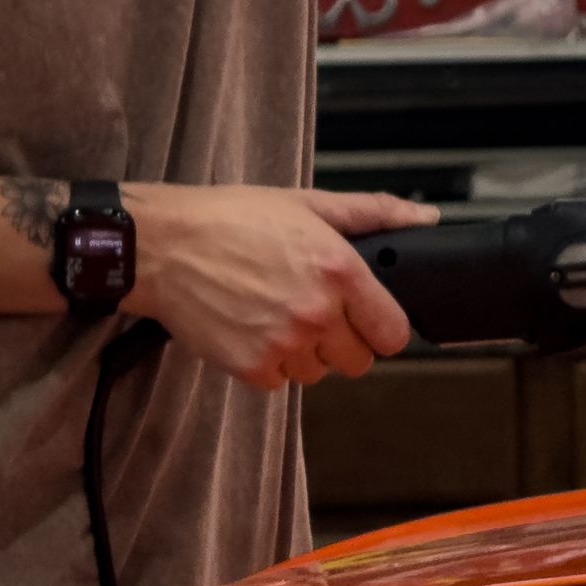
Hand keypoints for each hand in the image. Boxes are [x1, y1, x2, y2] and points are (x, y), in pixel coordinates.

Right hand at [126, 184, 437, 388]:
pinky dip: (270, 363)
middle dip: (342, 341)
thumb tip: (424, 220)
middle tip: (311, 311)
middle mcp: (317, 312)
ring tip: (273, 312)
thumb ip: (372, 213)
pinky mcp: (253, 368)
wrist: (160, 245)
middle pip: (360, 361)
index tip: (364, 318)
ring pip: (319, 373)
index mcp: (339, 271)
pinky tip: (251, 328)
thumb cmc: (229, 220)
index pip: (393, 333)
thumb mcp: (306, 204)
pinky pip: (281, 382)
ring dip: (305, 352)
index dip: (380, 326)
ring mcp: (285, 344)